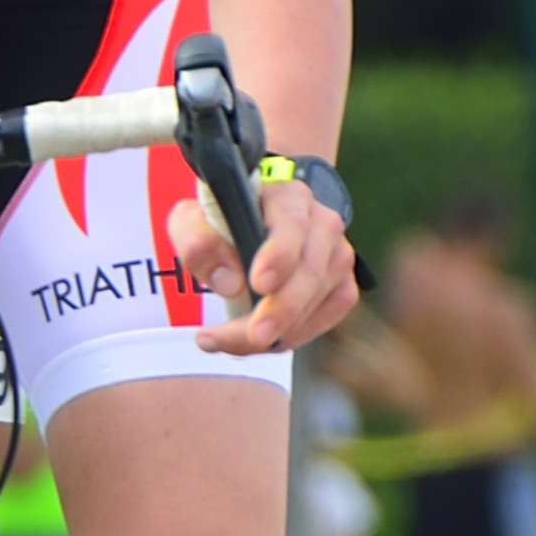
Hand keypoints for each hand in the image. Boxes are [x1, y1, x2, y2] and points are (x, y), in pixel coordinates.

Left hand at [194, 170, 363, 362]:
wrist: (251, 221)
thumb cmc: (222, 218)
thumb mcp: (193, 220)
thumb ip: (199, 242)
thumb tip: (229, 283)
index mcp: (286, 195)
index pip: (290, 224)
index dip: (278, 255)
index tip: (259, 284)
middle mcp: (321, 221)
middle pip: (311, 270)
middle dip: (283, 310)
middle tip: (253, 336)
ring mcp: (338, 253)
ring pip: (322, 298)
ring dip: (281, 330)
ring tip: (229, 341)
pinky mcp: (342, 283)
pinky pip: (328, 316)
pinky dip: (296, 334)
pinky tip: (263, 341)